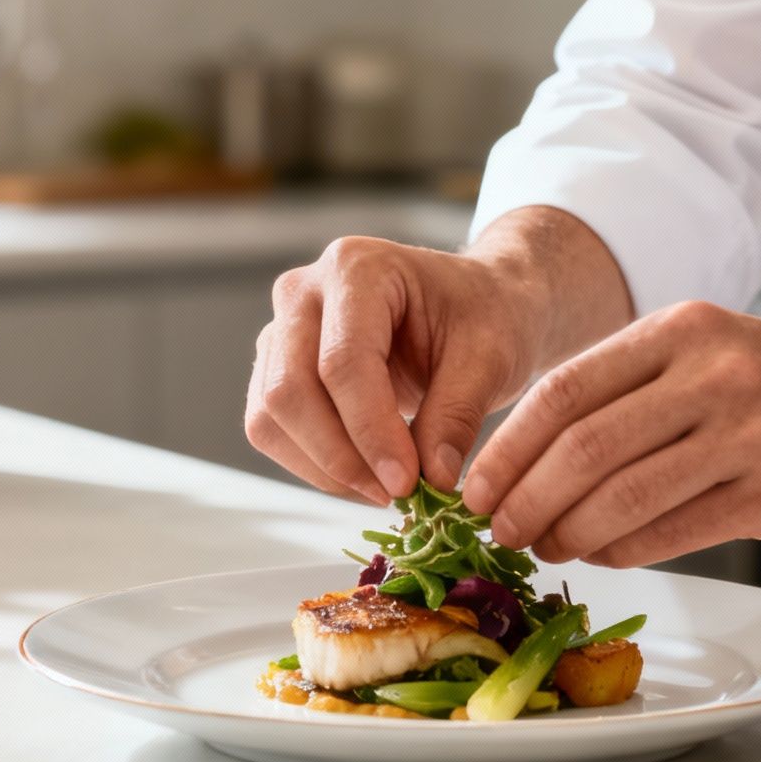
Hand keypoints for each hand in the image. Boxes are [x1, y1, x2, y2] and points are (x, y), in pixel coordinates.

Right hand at [244, 236, 547, 503]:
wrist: (477, 303)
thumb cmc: (486, 314)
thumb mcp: (490, 357)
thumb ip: (457, 414)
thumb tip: (430, 479)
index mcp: (358, 268)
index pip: (343, 361)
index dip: (370, 431)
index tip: (406, 482)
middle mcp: (303, 291)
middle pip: (290, 390)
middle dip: (340, 456)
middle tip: (396, 493)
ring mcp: (282, 329)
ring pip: (270, 416)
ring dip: (322, 468)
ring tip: (384, 489)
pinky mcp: (278, 367)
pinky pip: (272, 428)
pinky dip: (312, 464)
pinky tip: (363, 477)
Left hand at [463, 301, 760, 567]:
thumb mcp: (711, 353)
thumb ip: (631, 391)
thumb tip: (529, 457)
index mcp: (682, 329)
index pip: (566, 389)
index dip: (509, 447)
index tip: (474, 488)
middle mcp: (714, 372)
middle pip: (584, 446)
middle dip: (527, 498)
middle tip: (499, 531)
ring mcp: (750, 432)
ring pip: (624, 494)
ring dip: (569, 531)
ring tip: (546, 547)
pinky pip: (674, 530)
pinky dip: (625, 549)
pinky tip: (604, 555)